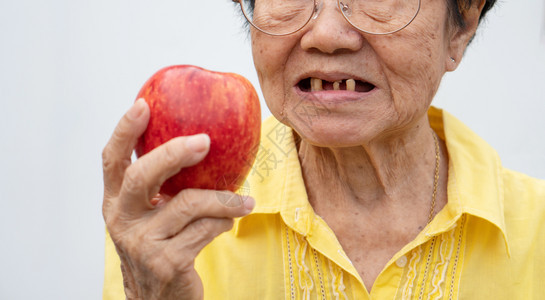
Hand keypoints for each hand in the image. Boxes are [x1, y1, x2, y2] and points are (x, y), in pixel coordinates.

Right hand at [102, 99, 253, 299]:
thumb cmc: (162, 247)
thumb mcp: (153, 216)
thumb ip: (165, 187)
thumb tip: (205, 141)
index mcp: (116, 202)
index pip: (111, 160)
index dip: (124, 130)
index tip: (143, 104)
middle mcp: (121, 220)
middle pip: (143, 175)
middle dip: (175, 153)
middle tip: (205, 141)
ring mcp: (142, 243)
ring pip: (188, 203)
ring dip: (224, 199)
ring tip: (244, 201)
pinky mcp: (166, 262)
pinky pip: (206, 228)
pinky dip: (224, 221)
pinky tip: (231, 221)